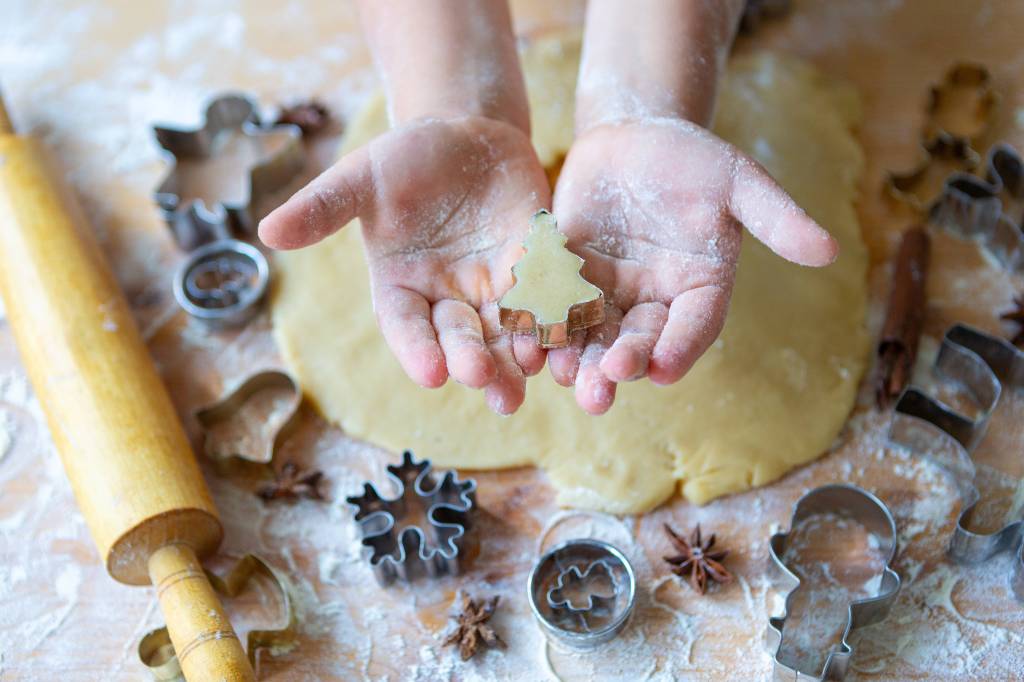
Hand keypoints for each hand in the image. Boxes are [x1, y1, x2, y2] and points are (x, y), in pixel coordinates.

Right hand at [259, 116, 551, 414]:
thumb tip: (265, 232)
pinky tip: (567, 336)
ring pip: (504, 331)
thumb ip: (323, 207)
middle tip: (484, 381)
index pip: (406, 327)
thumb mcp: (361, 176)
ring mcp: (493, 287)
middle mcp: (447, 298)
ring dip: (517, 355)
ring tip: (530, 378)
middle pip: (459, 337)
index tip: (432, 376)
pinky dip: (554, 317)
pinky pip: (546, 299)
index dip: (417, 350)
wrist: (466, 133)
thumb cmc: (404, 157)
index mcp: (401, 287)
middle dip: (472, 359)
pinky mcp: (536, 269)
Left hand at [548, 118, 838, 414]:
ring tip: (563, 378)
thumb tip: (830, 250)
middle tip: (600, 391)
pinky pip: (555, 309)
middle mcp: (655, 300)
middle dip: (620, 366)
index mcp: (701, 287)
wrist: (633, 136)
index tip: (660, 370)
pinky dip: (543, 326)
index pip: (695, 325)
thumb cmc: (693, 157)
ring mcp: (610, 294)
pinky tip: (525, 342)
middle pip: (640, 342)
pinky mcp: (568, 280)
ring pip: (594, 336)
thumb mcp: (737, 179)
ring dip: (578, 360)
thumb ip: (775, 216)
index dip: (679, 347)